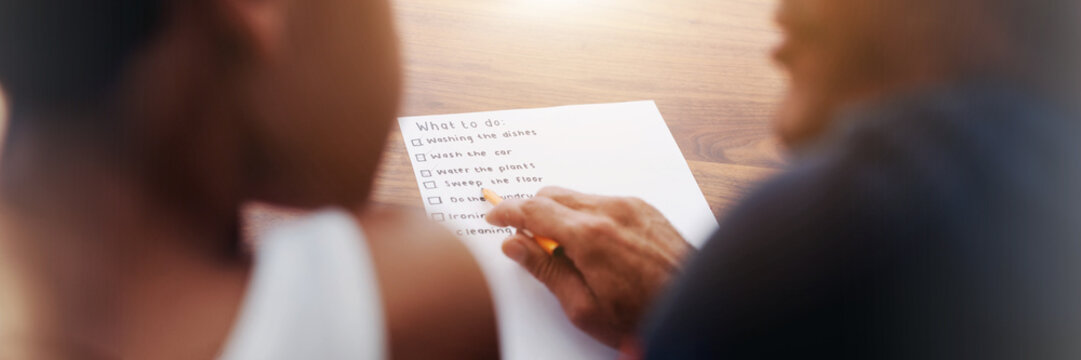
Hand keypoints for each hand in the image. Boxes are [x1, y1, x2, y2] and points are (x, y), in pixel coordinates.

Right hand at [485, 187, 694, 347]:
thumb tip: (515, 245)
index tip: (494, 215)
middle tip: (527, 239)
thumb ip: (545, 270)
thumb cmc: (642, 316)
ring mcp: (631, 207)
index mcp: (589, 235)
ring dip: (562, 215)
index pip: (533, 210)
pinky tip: (593, 246)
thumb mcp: (582, 306)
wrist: (698, 310)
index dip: (507, 211)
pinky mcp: (646, 210)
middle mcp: (610, 211)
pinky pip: (604, 203)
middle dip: (533, 212)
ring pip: (579, 198)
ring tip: (565, 251)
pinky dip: (588, 216)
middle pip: (554, 195)